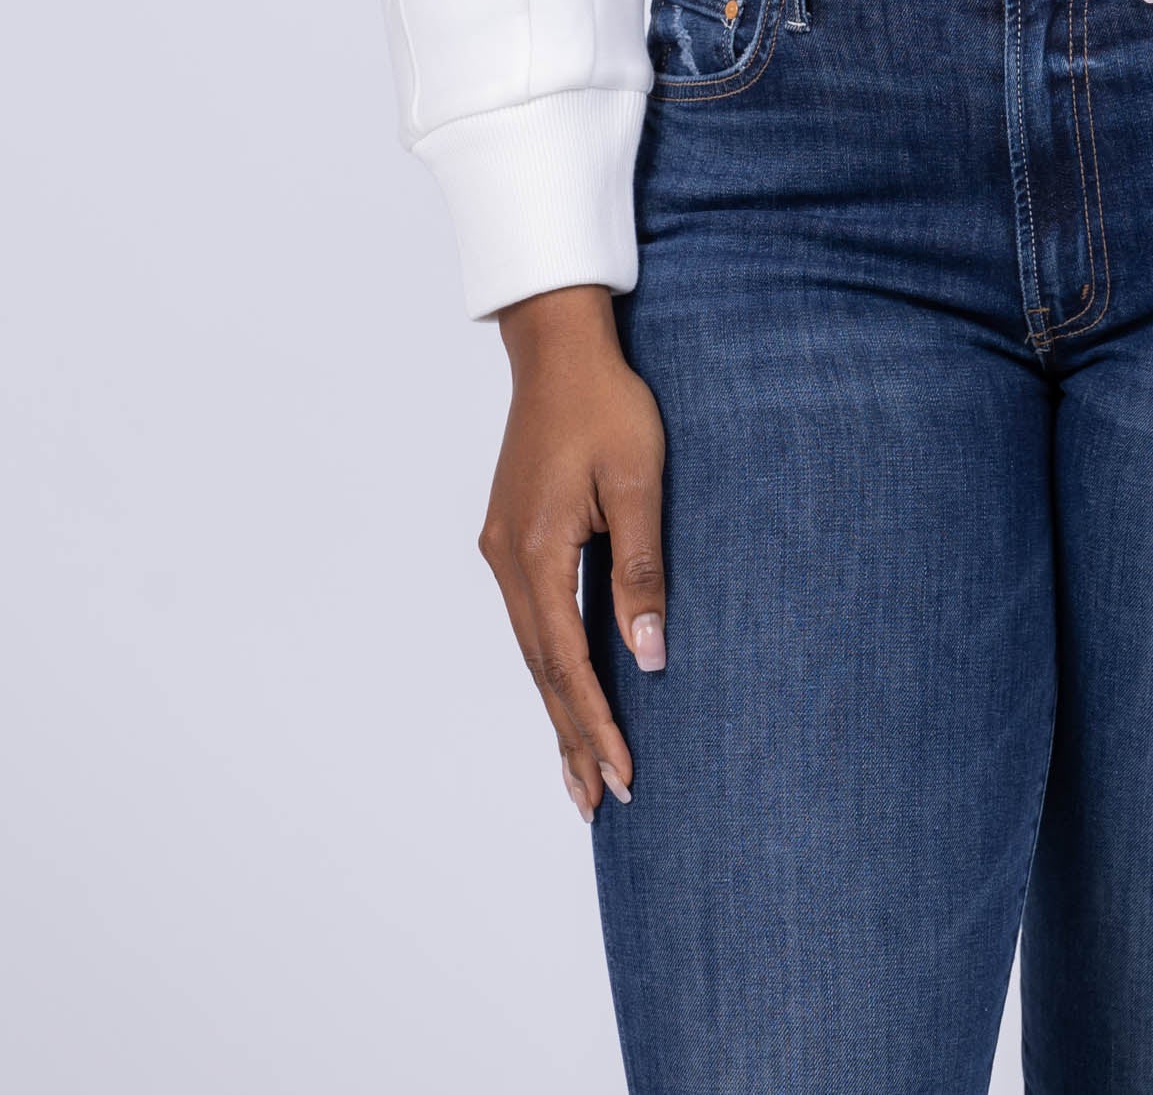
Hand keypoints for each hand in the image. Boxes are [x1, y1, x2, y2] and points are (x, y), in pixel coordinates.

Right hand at [482, 284, 667, 820]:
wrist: (559, 346)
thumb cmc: (608, 404)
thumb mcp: (639, 482)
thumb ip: (641, 571)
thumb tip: (649, 658)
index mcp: (536, 552)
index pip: (569, 664)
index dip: (597, 726)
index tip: (625, 780)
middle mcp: (508, 560)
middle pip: (542, 671)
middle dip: (573, 738)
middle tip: (600, 805)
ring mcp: (503, 549)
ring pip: (533, 650)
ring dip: (558, 711)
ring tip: (581, 774)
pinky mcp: (511, 536)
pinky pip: (532, 620)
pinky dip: (550, 666)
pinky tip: (565, 691)